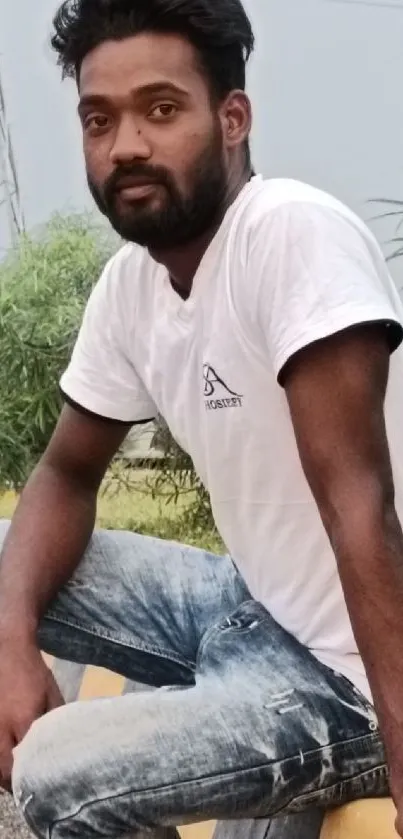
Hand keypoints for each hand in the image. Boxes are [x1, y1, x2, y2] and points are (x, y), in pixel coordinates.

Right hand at [0, 638, 63, 792]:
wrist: (6, 647)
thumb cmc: (33, 672)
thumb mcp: (52, 695)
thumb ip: (55, 722)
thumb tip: (63, 746)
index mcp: (23, 719)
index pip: (26, 761)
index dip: (31, 777)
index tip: (40, 784)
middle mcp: (0, 727)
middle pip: (3, 770)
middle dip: (13, 782)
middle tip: (26, 785)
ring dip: (2, 773)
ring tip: (15, 775)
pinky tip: (3, 759)